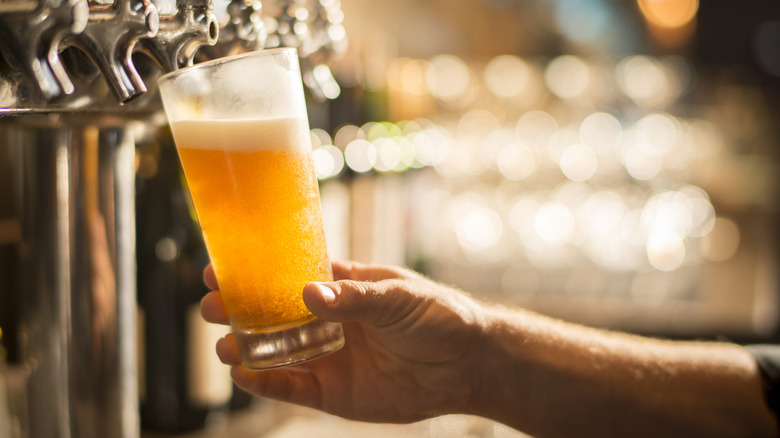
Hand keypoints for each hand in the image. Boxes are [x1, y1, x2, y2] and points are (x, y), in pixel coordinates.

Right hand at [200, 260, 485, 423]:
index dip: (254, 271)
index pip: (288, 275)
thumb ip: (354, 298)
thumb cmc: (437, 315)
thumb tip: (309, 294)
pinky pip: (291, 387)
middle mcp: (327, 321)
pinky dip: (266, 382)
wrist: (467, 364)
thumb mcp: (397, 296)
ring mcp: (327, 356)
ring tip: (224, 343)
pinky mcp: (333, 391)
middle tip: (209, 306)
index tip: (220, 266)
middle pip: (271, 314)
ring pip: (274, 352)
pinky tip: (244, 373)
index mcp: (341, 287)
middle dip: (237, 309)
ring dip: (244, 347)